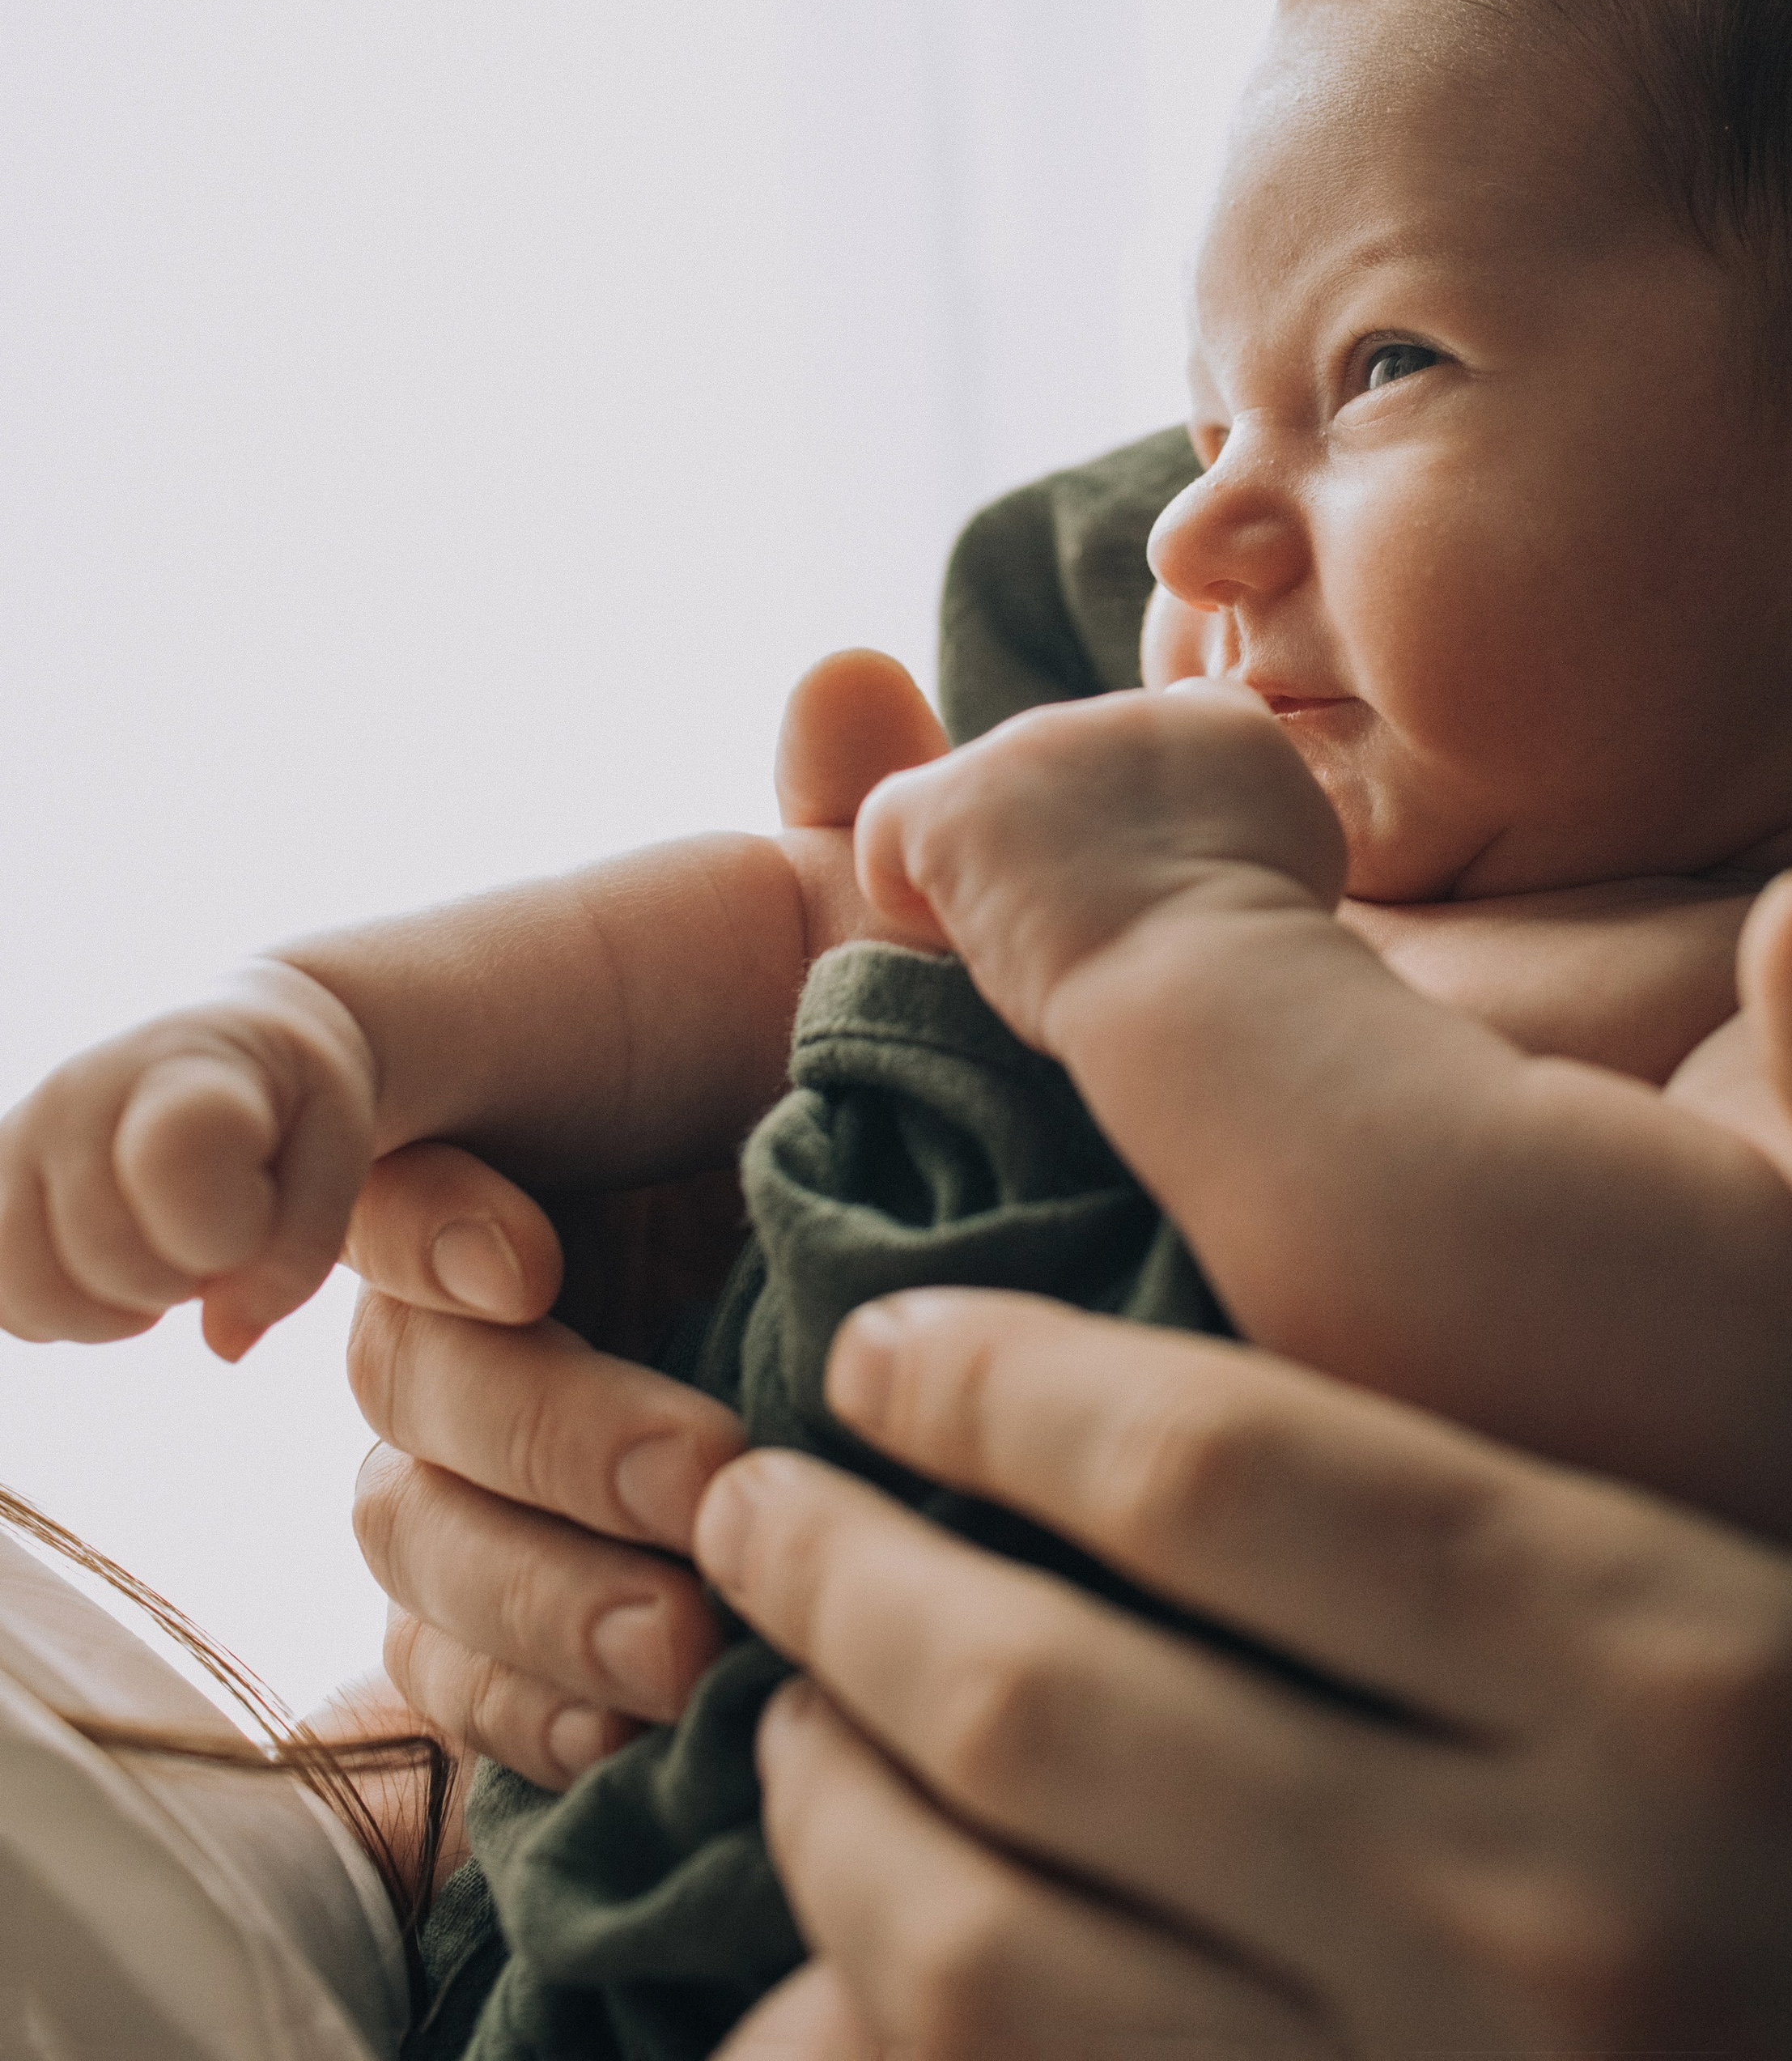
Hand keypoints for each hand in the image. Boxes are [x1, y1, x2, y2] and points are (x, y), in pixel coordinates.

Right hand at [0, 960, 376, 1360]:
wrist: (234, 1043)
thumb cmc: (294, 1101)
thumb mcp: (338, 1153)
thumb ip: (298, 1251)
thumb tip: (223, 1343)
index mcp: (187, 1071)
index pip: (174, 1157)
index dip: (226, 1228)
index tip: (262, 1202)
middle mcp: (82, 1092)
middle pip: (109, 1257)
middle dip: (183, 1278)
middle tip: (222, 1232)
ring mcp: (21, 1135)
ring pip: (31, 1290)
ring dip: (111, 1309)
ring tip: (165, 1255)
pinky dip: (56, 1315)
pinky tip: (110, 1272)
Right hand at [343, 650, 945, 1788]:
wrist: (963, 1188)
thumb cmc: (890, 1022)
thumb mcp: (898, 920)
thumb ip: (860, 807)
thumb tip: (847, 677)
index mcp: (479, 1036)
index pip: (270, 1067)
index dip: (218, 1140)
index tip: (350, 1247)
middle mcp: (433, 1213)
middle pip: (389, 1352)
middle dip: (533, 1423)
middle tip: (701, 1471)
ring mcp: (470, 1394)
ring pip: (410, 1522)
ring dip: (536, 1587)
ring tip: (694, 1637)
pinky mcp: (513, 1542)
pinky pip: (442, 1654)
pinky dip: (520, 1700)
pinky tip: (640, 1723)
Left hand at [692, 879, 1791, 2057]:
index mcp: (1691, 1670)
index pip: (1228, 1486)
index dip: (1000, 1397)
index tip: (874, 1339)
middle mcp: (1556, 1913)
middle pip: (1074, 1721)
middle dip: (860, 1588)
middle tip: (747, 1492)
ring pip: (1028, 1967)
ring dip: (847, 1823)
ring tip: (770, 1694)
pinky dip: (915, 2049)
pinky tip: (844, 1955)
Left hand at [855, 681, 1344, 1044]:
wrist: (1208, 986)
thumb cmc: (1269, 958)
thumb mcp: (1307, 852)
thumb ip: (1254, 800)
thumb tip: (1216, 800)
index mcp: (1216, 719)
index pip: (1160, 738)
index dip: (1143, 815)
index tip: (1159, 884)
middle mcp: (1116, 709)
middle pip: (1064, 769)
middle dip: (1071, 844)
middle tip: (1108, 933)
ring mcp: (1028, 747)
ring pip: (988, 802)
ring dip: (1004, 869)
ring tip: (1052, 948)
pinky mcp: (952, 802)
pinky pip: (892, 825)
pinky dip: (907, 882)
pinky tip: (958, 935)